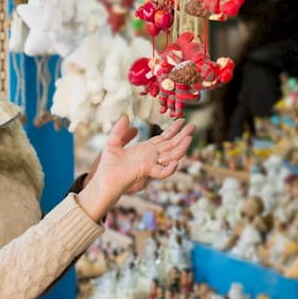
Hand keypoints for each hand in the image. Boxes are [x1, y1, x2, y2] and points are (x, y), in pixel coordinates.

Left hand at [76, 116, 194, 220]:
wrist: (103, 181)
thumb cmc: (108, 167)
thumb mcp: (113, 143)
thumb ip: (120, 130)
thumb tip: (126, 117)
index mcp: (145, 150)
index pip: (163, 138)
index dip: (173, 129)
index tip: (182, 120)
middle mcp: (151, 157)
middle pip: (171, 145)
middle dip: (182, 135)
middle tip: (194, 126)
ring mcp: (150, 165)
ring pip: (171, 157)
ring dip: (181, 148)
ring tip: (190, 138)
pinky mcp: (146, 173)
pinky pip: (162, 173)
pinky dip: (169, 169)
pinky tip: (177, 163)